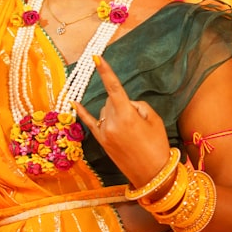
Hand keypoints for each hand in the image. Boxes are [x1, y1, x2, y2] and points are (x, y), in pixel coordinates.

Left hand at [73, 55, 171, 187]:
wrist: (153, 174)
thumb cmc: (157, 145)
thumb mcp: (153, 119)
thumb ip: (137, 105)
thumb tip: (123, 103)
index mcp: (126, 115)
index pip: (113, 87)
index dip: (105, 71)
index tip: (96, 57)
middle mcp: (111, 122)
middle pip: (111, 99)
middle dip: (122, 102)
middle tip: (138, 121)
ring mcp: (104, 133)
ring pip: (105, 110)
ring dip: (115, 112)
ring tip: (131, 131)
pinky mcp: (101, 141)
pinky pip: (90, 122)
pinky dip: (82, 112)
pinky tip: (74, 102)